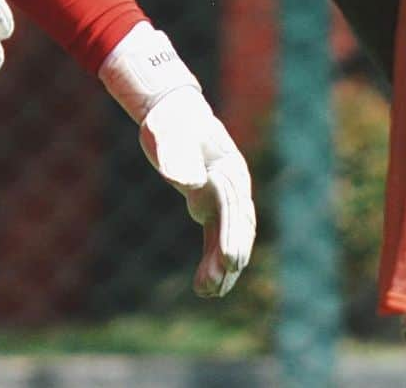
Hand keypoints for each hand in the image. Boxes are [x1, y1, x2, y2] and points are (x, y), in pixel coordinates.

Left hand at [99, 22, 255, 297]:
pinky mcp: (208, 205)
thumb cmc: (169, 121)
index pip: (234, 206)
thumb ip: (178, 156)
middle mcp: (232, 185)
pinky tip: (204, 286)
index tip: (229, 260)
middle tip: (216, 284)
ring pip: (229, 238)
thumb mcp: (168, 134)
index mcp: (228, 168)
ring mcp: (223, 197)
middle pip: (237, 227)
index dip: (231, 234)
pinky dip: (212, 260)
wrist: (171, 112)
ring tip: (207, 293)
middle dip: (228, 256)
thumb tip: (190, 183)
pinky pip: (216, 238)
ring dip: (221, 267)